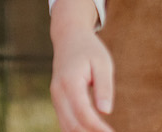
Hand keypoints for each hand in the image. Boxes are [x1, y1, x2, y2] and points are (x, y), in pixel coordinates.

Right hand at [50, 0, 114, 131]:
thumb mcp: (102, 63)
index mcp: (70, 82)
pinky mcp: (58, 101)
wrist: (68, 38)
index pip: (83, 113)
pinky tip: (93, 131)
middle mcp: (58, 92)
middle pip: (72, 125)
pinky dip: (77, 130)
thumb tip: (105, 111)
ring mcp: (55, 98)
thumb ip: (104, 87)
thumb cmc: (89, 49)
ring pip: (66, 127)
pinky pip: (65, 122)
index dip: (98, 128)